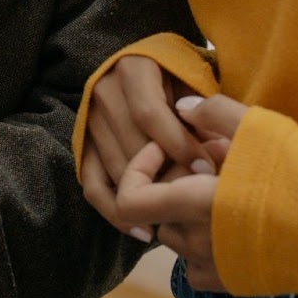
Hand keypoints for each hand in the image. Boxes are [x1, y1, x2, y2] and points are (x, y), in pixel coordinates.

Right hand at [82, 57, 211, 233]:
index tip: (207, 170)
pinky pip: (93, 187)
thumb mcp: (194, 79)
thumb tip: (215, 153)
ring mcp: (88, 120)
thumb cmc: (179, 74)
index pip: (149, 114)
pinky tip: (143, 232)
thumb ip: (202, 112)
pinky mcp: (82, 145)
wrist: (144, 66)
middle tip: (199, 199)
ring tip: (181, 214)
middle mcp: (103, 92)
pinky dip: (115, 213)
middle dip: (168, 177)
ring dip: (148, 197)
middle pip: (131, 146)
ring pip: (115, 170)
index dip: (179, 145)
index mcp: (133, 70)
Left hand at [115, 94, 248, 290]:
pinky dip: (201, 243)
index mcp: (197, 205)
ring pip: (178, 236)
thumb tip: (182, 109)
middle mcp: (200, 243)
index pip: (130, 201)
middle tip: (212, 157)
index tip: (170, 149)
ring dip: (188, 210)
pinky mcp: (238, 282)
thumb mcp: (261, 127)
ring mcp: (219, 268)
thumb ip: (213, 113)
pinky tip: (228, 220)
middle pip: (157, 212)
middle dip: (172, 182)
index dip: (138, 169)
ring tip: (228, 184)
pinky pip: (198, 266)